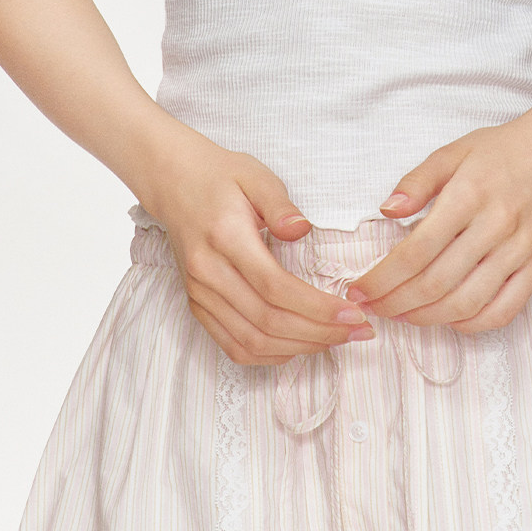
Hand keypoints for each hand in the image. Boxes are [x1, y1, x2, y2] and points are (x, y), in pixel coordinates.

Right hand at [140, 135, 376, 364]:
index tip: (353, 313)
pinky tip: (299, 346)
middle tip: (357, 331)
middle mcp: (207, 272)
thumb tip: (302, 230)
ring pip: (251, 341)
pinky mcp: (197, 305)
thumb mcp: (255, 175)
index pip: (275, 288)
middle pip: (267, 321)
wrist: (174, 182)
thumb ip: (280, 203)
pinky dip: (269, 355)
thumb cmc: (220, 177)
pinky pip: (232, 346)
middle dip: (319, 333)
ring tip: (336, 340)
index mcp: (224, 237)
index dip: (318, 308)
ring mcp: (199, 293)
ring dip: (299, 348)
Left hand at [344, 101, 531, 333]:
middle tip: (373, 308)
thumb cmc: (503, 150)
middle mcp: (495, 225)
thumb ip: (417, 181)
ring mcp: (520, 250)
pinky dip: (472, 324)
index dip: (382, 278)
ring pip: (467, 302)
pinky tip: (449, 319)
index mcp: (469, 194)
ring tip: (402, 315)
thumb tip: (386, 210)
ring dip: (427, 317)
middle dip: (396, 303)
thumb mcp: (453, 151)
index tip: (358, 290)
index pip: (416, 251)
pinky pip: (504, 310)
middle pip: (436, 282)